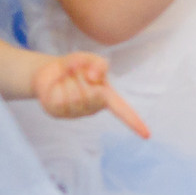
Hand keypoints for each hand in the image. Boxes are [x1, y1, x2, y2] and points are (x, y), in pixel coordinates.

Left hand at [31, 51, 149, 136]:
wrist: (49, 70)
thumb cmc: (76, 67)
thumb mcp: (90, 59)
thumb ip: (99, 63)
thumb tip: (94, 77)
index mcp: (107, 97)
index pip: (123, 111)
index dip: (135, 123)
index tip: (146, 135)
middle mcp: (93, 108)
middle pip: (92, 95)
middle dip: (83, 78)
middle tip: (77, 74)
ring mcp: (75, 113)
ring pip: (75, 97)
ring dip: (69, 81)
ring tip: (66, 80)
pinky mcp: (58, 113)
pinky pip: (60, 100)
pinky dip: (56, 87)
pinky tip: (56, 87)